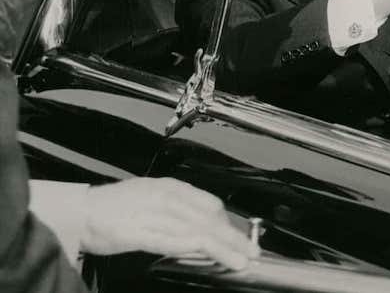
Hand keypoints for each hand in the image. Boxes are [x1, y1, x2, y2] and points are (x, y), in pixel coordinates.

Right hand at [81, 178, 257, 269]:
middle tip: (251, 251)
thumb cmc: (114, 207)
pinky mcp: (138, 233)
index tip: (240, 238)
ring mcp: (153, 215)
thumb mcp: (153, 197)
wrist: (80, 210)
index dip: (229, 223)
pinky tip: (207, 255)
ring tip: (238, 260)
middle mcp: (166, 198)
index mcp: (171, 188)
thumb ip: (178, 209)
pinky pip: (171, 241)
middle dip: (234, 237)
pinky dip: (192, 248)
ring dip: (222, 248)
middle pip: (210, 219)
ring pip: (197, 231)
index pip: (211, 205)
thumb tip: (202, 224)